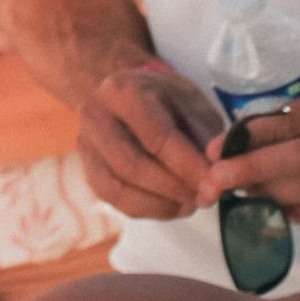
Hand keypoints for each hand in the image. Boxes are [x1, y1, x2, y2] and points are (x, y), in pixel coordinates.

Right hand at [77, 58, 219, 218]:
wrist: (127, 94)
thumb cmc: (165, 97)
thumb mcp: (192, 102)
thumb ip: (204, 136)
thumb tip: (214, 174)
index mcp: (123, 91)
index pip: (156, 137)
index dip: (188, 166)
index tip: (214, 184)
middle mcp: (95, 115)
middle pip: (132, 166)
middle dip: (174, 188)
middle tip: (205, 198)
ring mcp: (85, 144)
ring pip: (118, 188)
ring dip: (160, 204)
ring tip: (191, 204)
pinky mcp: (87, 169)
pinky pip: (114, 200)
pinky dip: (147, 209)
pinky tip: (171, 205)